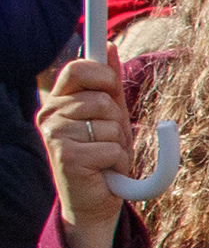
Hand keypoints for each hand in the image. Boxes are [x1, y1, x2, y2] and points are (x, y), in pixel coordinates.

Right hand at [37, 60, 132, 247]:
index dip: (101, 72)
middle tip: (110, 139)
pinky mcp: (67, 157)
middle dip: (119, 120)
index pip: (76, 69)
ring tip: (106, 157)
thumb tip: (108, 45)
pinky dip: (119, 162)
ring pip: (110, 124)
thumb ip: (108, 84)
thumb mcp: (109, 116)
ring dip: (120, 144)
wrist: (94, 202)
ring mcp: (55, 136)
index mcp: (58, 102)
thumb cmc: (103, 155)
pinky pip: (112, 149)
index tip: (112, 82)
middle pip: (102, 99)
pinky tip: (105, 171)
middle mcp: (49, 116)